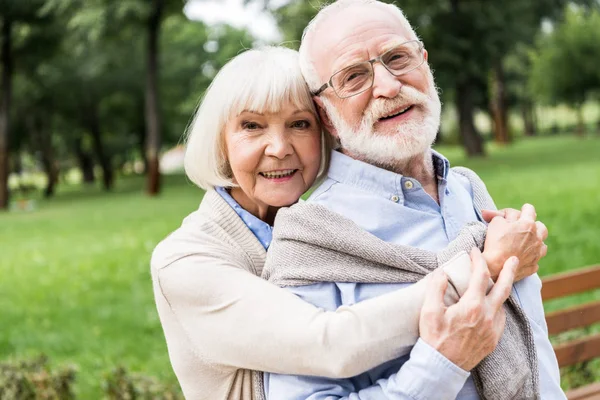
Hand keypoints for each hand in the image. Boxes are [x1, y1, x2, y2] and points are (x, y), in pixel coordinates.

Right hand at [419, 249, 518, 370]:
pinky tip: (493, 306)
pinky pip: (501, 319)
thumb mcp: (429, 311)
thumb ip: (436, 288)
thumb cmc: (434, 338)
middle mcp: (487, 316)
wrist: (442, 367)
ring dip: (502, 290)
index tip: (474, 251)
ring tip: (499, 283)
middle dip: (509, 271)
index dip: (478, 260)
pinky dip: (498, 308)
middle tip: (514, 259)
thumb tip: (443, 272)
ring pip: (503, 304)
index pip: (480, 275)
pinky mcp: (493, 340)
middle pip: (503, 288)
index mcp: (472, 306)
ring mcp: (492, 329)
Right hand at [481, 204, 547, 280]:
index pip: (529, 209)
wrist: (496, 268)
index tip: (518, 212)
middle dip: (533, 225)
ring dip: (534, 241)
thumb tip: (502, 214)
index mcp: (528, 224)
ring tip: (523, 243)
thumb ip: (501, 215)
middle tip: (521, 228)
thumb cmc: (495, 243)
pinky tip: (520, 256)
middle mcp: (537, 238)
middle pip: (541, 226)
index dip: (523, 209)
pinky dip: (529, 256)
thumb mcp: (495, 223)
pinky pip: (535, 258)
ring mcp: (537, 253)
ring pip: (542, 243)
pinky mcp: (534, 265)